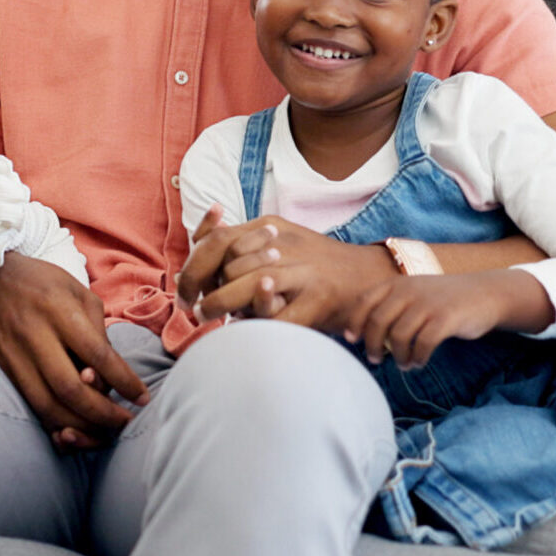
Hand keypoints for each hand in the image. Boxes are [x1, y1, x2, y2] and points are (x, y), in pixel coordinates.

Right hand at [0, 251, 147, 448]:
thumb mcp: (77, 291)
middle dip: (102, 414)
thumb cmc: (42, 282)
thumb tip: (111, 373)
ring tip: (103, 431)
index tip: (142, 397)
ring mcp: (15, 355)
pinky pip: (30, 406)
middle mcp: (35, 335)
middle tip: (124, 422)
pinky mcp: (3, 369)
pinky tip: (73, 430)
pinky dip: (53, 424)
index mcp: (59, 310)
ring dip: (79, 426)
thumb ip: (96, 330)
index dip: (123, 380)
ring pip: (48, 405)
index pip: (97, 354)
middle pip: (71, 388)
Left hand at [179, 212, 396, 330]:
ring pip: (249, 286)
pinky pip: (278, 317)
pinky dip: (258, 325)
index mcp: (269, 227)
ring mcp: (303, 271)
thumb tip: (198, 243)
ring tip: (214, 319)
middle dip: (207, 291)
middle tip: (198, 310)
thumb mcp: (277, 238)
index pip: (217, 239)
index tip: (185, 292)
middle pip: (228, 265)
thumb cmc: (315, 262)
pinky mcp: (318, 299)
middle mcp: (284, 245)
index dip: (195, 267)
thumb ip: (241, 239)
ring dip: (224, 306)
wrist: (370, 275)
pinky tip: (247, 329)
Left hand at [345, 270, 550, 368]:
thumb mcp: (414, 293)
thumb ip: (392, 306)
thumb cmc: (442, 299)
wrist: (483, 293)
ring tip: (404, 364)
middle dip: (372, 345)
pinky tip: (419, 362)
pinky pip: (423, 344)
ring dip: (398, 356)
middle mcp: (409, 291)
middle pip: (378, 321)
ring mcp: (428, 304)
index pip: (366, 301)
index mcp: (398, 283)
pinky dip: (418, 357)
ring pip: (399, 336)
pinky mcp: (446, 318)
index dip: (355, 322)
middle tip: (375, 360)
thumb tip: (366, 334)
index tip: (352, 339)